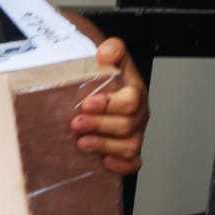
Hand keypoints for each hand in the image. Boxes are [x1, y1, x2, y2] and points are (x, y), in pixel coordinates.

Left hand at [69, 38, 149, 174]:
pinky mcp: (129, 150)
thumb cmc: (104, 78)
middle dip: (100, 125)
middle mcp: (138, 114)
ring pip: (129, 146)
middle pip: (127, 125)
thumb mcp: (110, 56)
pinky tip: (104, 162)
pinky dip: (121, 166)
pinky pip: (133, 163)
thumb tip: (105, 53)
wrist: (101, 92)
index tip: (87, 103)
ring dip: (104, 146)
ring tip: (81, 143)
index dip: (110, 104)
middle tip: (76, 124)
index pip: (132, 99)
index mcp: (135, 91)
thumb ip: (112, 49)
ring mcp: (135, 133)